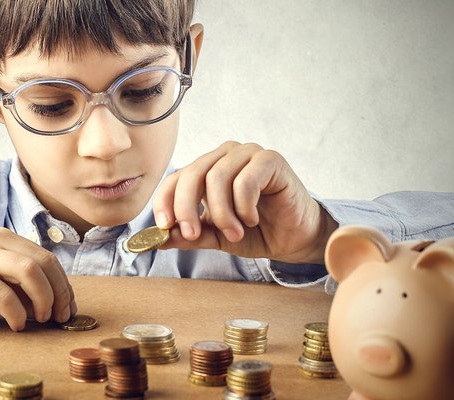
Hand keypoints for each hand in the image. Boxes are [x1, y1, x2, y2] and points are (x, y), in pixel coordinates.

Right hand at [0, 228, 75, 329]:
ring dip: (43, 300)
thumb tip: (56, 302)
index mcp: (2, 237)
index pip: (47, 258)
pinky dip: (17, 313)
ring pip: (29, 273)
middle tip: (58, 317)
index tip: (66, 308)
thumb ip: (19, 283)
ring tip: (40, 319)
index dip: (63, 285)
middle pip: (44, 263)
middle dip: (58, 293)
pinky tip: (17, 325)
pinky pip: (4, 295)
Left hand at [152, 141, 337, 263]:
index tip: (163, 226)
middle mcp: (224, 156)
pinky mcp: (270, 159)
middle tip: (194, 236)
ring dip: (221, 213)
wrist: (295, 238)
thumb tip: (158, 238)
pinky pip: (245, 180)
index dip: (165, 201)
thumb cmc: (256, 232)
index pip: (174, 179)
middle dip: (186, 208)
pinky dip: (244, 206)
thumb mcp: (215, 237)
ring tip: (234, 233)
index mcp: (206, 170)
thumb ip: (189, 234)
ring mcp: (247, 153)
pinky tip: (253, 219)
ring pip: (216, 177)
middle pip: (191, 174)